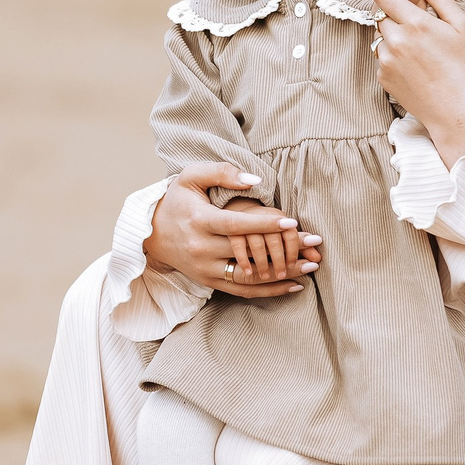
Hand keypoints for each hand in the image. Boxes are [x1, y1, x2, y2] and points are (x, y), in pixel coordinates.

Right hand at [142, 163, 320, 297]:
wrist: (150, 234)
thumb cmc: (177, 200)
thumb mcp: (191, 177)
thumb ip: (222, 173)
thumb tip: (254, 181)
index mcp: (199, 220)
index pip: (236, 225)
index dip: (264, 224)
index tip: (292, 222)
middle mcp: (202, 248)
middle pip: (249, 252)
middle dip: (284, 249)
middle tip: (314, 243)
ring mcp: (206, 269)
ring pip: (249, 276)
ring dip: (283, 273)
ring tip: (311, 266)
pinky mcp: (209, 282)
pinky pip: (243, 291)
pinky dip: (269, 291)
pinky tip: (294, 285)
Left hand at [370, 0, 464, 164]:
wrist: (457, 113)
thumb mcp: (462, 26)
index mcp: (416, 23)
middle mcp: (396, 40)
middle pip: (380, 14)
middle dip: (390, 10)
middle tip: (409, 16)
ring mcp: (386, 60)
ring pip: (380, 36)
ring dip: (392, 34)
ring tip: (418, 47)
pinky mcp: (383, 78)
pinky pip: (382, 56)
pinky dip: (393, 54)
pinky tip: (415, 64)